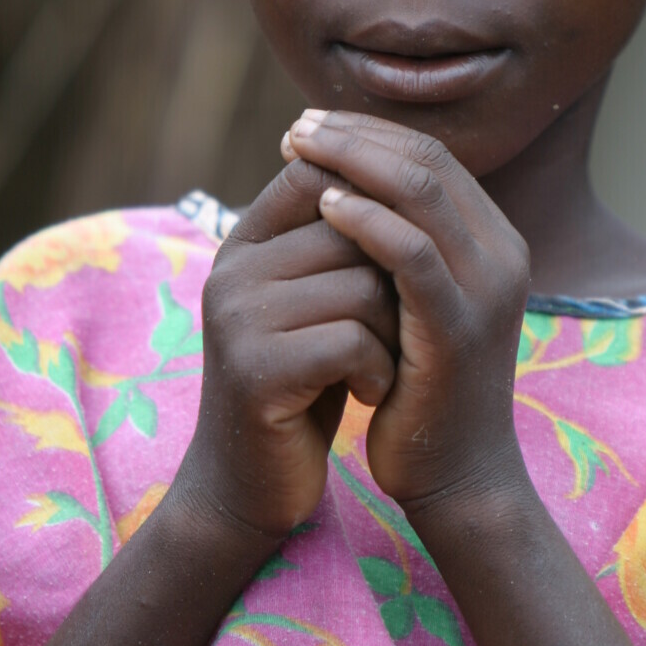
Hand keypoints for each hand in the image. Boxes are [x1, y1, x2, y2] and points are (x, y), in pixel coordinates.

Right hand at [177, 157, 399, 539]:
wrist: (254, 484)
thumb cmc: (306, 382)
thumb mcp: (319, 300)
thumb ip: (342, 238)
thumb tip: (413, 162)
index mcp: (245, 243)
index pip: (317, 173)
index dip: (376, 200)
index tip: (401, 254)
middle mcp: (232, 269)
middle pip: (355, 228)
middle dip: (397, 277)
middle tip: (402, 324)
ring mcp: (237, 318)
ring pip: (363, 285)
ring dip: (395, 331)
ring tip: (382, 363)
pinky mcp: (255, 371)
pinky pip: (352, 340)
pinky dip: (379, 369)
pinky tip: (371, 393)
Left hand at [283, 109, 530, 508]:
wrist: (456, 475)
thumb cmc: (422, 387)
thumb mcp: (417, 302)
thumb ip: (401, 245)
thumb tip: (340, 181)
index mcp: (494, 242)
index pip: (433, 158)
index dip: (371, 133)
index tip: (313, 126)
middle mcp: (502, 254)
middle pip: (428, 162)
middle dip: (356, 136)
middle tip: (298, 127)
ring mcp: (486, 289)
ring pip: (421, 193)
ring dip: (353, 163)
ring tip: (299, 152)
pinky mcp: (458, 326)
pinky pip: (411, 253)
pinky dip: (366, 221)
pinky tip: (322, 208)